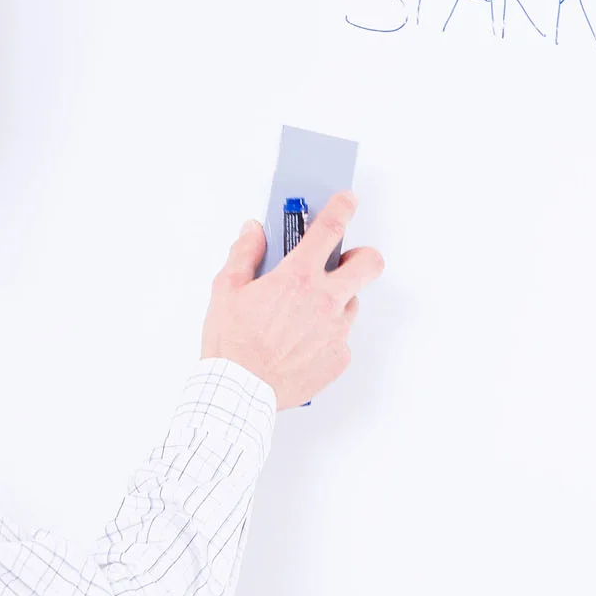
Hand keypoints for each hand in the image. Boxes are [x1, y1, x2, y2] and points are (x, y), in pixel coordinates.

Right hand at [200, 192, 383, 408]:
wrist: (238, 395)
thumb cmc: (231, 346)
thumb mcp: (226, 291)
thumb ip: (244, 254)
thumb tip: (253, 231)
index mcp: (297, 279)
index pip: (329, 231)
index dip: (342, 208)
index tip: (348, 200)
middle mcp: (325, 302)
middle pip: (369, 265)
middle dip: (362, 256)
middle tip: (343, 262)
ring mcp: (336, 332)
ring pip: (351, 303)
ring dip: (335, 301)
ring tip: (301, 317)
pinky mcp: (339, 358)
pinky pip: (340, 338)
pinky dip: (325, 336)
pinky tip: (299, 345)